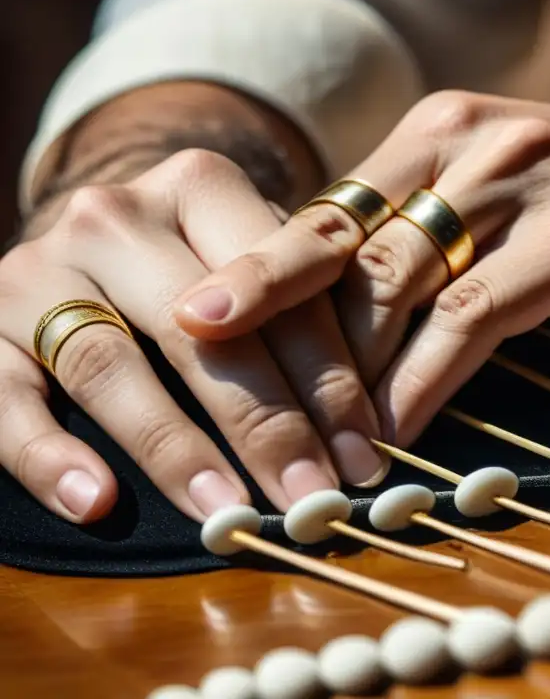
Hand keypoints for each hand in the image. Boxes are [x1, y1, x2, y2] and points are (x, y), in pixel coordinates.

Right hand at [0, 150, 386, 524]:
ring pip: (111, 364)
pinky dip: (50, 455)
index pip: (280, 278)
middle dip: (268, 424)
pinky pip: (6, 397)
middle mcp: (115, 216)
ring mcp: (39, 268)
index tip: (362, 451)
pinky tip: (97, 502)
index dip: (329, 370)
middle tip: (311, 498)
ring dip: (175, 449)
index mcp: (201, 186)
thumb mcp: (255, 260)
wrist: (84, 240)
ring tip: (228, 511)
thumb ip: (306, 313)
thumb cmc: (198, 267)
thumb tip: (364, 432)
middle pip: (202, 331)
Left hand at [173, 92, 549, 447]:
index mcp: (441, 130)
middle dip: (279, 327)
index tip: (198, 324)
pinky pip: (476, 315)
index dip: (262, 273)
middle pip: (345, 244)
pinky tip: (397, 429)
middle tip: (218, 384)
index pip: (330, 210)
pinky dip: (427, 379)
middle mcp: (471, 144)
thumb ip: (434, 233)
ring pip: (400, 283)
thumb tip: (353, 314)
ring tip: (310, 442)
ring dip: (349, 375)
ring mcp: (528, 186)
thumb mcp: (511, 194)